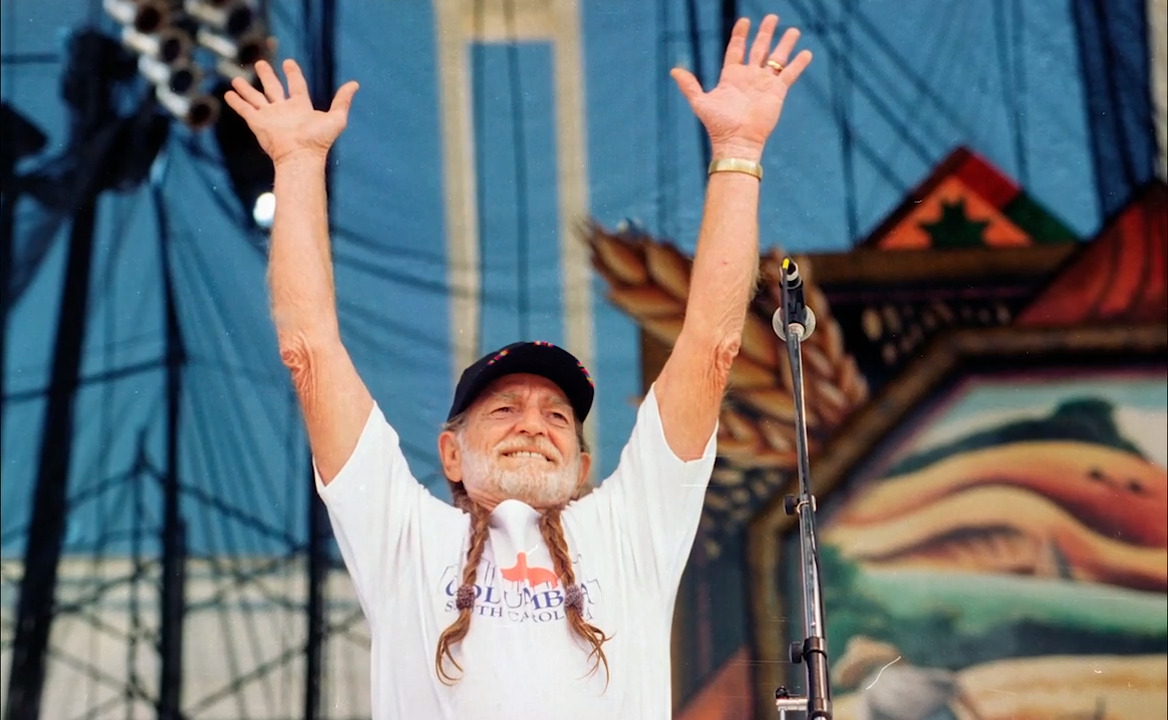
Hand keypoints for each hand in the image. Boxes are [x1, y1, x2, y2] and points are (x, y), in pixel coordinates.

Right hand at [223, 58, 358, 164]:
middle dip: (267, 75)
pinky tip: (228, 95)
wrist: (300, 157)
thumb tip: (355, 84)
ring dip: (246, 88)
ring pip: (255, 98)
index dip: (293, 74)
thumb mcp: (336, 118)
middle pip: (273, 88)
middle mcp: (284, 110)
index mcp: (301, 107)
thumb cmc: (319, 141)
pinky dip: (236, 102)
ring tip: (236, 79)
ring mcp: (269, 116)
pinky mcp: (257, 122)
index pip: (296, 86)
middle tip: (261, 63)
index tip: (288, 63)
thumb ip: (343, 100)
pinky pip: (244, 109)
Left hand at [670, 15, 811, 159]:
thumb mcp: (700, 102)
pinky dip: (798, 64)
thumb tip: (674, 70)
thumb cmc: (718, 124)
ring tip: (793, 30)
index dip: (740, 35)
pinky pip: (789, 74)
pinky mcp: (777, 92)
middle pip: (759, 48)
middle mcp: (749, 77)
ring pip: (777, 58)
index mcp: (731, 76)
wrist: (737, 141)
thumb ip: (689, 85)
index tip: (744, 20)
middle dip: (765, 33)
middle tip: (772, 17)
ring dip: (785, 44)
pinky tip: (806, 53)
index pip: (736, 49)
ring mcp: (764, 84)